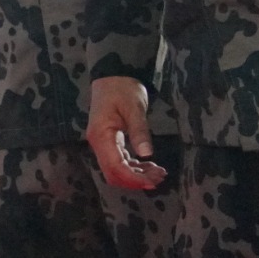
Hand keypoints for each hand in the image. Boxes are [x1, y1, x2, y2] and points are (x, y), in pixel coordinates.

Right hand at [87, 76, 167, 190]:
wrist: (113, 76)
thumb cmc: (123, 89)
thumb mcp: (134, 108)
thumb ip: (140, 131)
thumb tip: (147, 154)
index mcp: (101, 136)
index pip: (115, 166)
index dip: (133, 178)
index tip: (153, 181)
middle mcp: (99, 143)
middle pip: (113, 173)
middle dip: (135, 180)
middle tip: (159, 177)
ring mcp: (103, 144)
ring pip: (117, 170)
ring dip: (137, 175)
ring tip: (159, 172)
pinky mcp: (110, 142)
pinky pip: (120, 161)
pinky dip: (134, 167)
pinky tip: (150, 165)